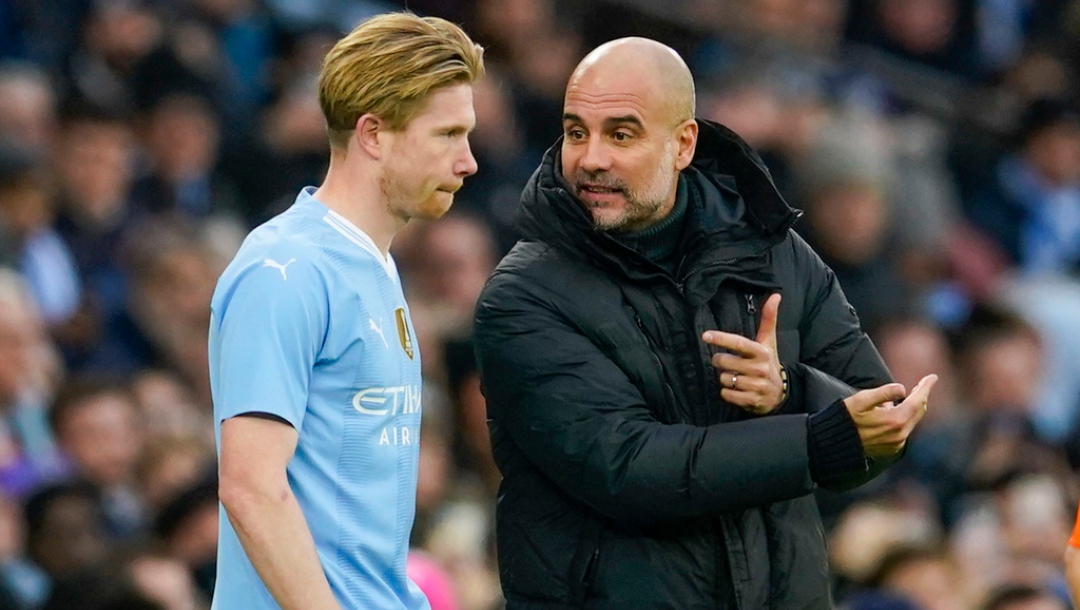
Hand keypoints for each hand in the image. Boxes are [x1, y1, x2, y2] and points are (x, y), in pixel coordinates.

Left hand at [702, 294, 782, 415]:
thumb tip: (776, 295)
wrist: (779, 393)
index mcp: (762, 352)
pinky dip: (727, 392)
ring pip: (724, 379)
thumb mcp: (769, 342)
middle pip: (724, 362)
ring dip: (725, 378)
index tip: (705, 335)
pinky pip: (726, 394)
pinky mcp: (751, 400)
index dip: (721, 338)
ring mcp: (756, 385)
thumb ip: (769, 319)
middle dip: (720, 362)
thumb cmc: (768, 362)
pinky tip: (737, 389)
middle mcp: (760, 368)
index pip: (738, 343)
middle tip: (728, 362)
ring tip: (737, 377)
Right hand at [843, 374, 936, 457]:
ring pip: (911, 421)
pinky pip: (904, 430)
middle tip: (922, 384)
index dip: (926, 387)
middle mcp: (900, 434)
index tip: (932, 377)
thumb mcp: (861, 400)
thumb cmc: (845, 418)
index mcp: (895, 420)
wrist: (834, 445)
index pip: (918, 400)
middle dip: (921, 396)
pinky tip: (893, 412)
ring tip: (906, 396)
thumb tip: (902, 388)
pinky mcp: (892, 448)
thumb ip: (884, 392)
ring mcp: (897, 443)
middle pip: (918, 411)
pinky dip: (903, 419)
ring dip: (911, 407)